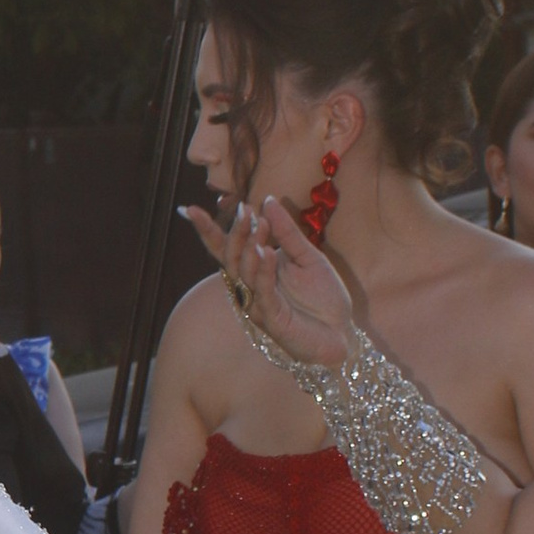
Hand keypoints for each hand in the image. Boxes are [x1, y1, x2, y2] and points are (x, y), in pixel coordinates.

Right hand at [184, 190, 358, 370]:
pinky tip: (266, 251)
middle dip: (235, 233)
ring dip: (249, 247)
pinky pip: (262, 291)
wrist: (341, 332)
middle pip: (231, 258)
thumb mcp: (308, 256)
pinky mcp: (271, 319)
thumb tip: (268, 200)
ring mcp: (258, 304)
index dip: (208, 230)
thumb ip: (287, 232)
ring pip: (243, 273)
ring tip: (258, 225)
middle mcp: (250, 287)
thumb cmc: (323, 298)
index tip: (192, 209)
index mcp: (255, 270)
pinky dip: (263, 271)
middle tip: (244, 211)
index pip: (226, 248)